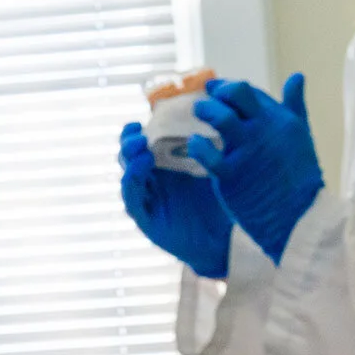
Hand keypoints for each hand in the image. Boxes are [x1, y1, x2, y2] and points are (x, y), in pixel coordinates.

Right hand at [120, 122, 232, 277]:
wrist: (223, 242)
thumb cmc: (221, 204)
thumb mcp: (219, 173)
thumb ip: (216, 150)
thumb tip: (226, 114)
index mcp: (166, 167)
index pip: (147, 142)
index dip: (143, 127)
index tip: (148, 111)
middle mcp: (152, 181)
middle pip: (130, 155)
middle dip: (129, 141)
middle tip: (137, 128)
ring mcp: (147, 200)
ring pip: (128, 175)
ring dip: (130, 159)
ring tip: (141, 147)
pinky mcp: (145, 220)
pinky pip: (132, 200)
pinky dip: (132, 183)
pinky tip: (142, 170)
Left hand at [187, 74, 322, 264]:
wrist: (298, 217)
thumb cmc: (299, 175)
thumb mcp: (300, 134)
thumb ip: (295, 104)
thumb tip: (297, 75)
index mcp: (279, 119)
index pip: (250, 92)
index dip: (229, 88)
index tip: (217, 90)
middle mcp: (262, 130)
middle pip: (237, 94)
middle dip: (218, 91)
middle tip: (207, 98)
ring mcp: (246, 151)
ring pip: (221, 117)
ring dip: (205, 110)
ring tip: (198, 112)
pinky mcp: (231, 174)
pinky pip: (206, 153)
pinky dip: (197, 145)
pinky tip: (195, 144)